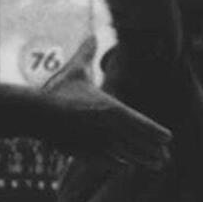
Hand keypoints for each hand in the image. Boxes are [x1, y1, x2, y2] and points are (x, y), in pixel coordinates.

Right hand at [42, 37, 171, 169]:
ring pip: (126, 156)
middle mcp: (108, 129)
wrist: (33, 114)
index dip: (156, 133)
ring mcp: (96, 143)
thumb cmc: (56, 92)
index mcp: (111, 110)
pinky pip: (105, 162)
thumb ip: (86, 55)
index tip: (168, 138)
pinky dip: (117, 165)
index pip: (142, 125)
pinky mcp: (82, 152)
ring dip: (142, 160)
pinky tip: (125, 167)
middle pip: (138, 144)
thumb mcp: (75, 72)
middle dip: (154, 151)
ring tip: (156, 165)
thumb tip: (91, 34)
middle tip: (167, 158)